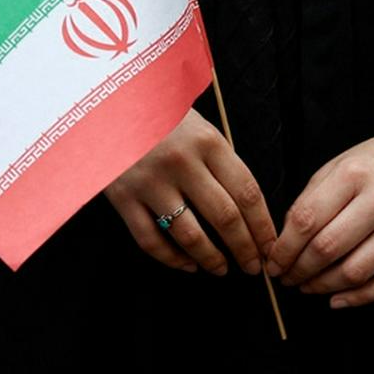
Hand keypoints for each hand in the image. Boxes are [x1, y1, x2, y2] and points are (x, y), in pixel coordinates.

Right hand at [104, 108, 276, 275]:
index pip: (247, 193)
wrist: (102, 104)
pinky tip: (186, 264)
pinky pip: (149, 239)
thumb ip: (217, 160)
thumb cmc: (154, 114)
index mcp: (207, 142)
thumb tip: (244, 207)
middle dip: (245, 249)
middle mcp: (181, 163)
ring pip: (189, 234)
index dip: (263, 226)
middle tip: (253, 267)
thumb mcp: (194, 125)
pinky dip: (171, 258)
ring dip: (211, 259)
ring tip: (221, 269)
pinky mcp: (122, 197)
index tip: (271, 246)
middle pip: (225, 218)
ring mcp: (149, 182)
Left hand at [266, 112, 373, 308]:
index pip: (306, 221)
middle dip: (298, 270)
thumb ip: (307, 203)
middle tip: (285, 276)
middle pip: (328, 249)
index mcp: (354, 175)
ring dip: (323, 286)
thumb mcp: (334, 168)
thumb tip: (284, 245)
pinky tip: (336, 299)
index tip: (271, 262)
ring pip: (356, 272)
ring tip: (306, 286)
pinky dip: (358, 298)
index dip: (282, 249)